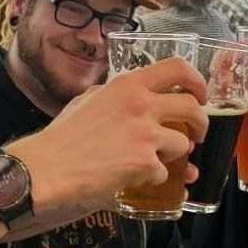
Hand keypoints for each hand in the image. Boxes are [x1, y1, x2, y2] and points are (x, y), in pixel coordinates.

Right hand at [15, 56, 207, 216]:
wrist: (47, 168)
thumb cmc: (61, 137)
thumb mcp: (87, 101)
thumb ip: (111, 96)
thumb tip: (125, 96)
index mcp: (127, 85)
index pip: (177, 67)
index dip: (196, 81)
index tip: (199, 95)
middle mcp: (140, 104)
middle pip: (192, 106)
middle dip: (201, 123)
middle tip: (196, 134)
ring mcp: (145, 133)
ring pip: (182, 143)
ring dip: (174, 155)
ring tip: (157, 161)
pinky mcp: (144, 162)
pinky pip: (163, 172)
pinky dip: (153, 179)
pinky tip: (136, 179)